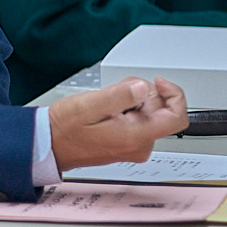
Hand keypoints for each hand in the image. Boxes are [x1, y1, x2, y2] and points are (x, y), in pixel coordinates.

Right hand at [47, 76, 188, 170]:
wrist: (50, 144)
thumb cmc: (65, 129)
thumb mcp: (89, 105)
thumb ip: (118, 96)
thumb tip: (143, 87)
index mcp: (135, 136)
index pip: (177, 117)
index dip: (173, 94)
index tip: (157, 81)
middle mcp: (140, 144)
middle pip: (160, 109)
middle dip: (141, 94)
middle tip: (113, 95)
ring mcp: (135, 145)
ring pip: (149, 112)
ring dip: (131, 101)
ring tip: (106, 105)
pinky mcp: (129, 142)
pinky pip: (139, 118)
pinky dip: (126, 109)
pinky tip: (107, 111)